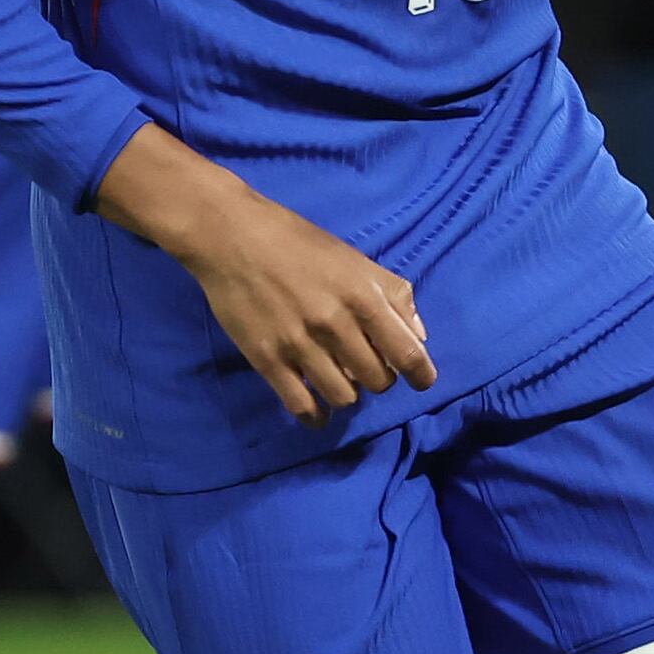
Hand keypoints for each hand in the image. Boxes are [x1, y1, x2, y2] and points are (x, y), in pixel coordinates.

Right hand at [106, 131, 436, 424]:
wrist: (232, 237)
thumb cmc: (298, 243)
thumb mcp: (354, 259)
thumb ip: (393, 294)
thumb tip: (419, 336)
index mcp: (363, 296)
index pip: (407, 353)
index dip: (422, 375)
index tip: (421, 381)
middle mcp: (335, 324)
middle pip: (377, 380)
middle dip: (379, 378)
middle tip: (366, 365)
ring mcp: (300, 345)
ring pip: (344, 397)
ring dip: (349, 393)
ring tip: (339, 378)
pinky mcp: (267, 360)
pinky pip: (302, 406)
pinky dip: (316, 416)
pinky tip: (318, 410)